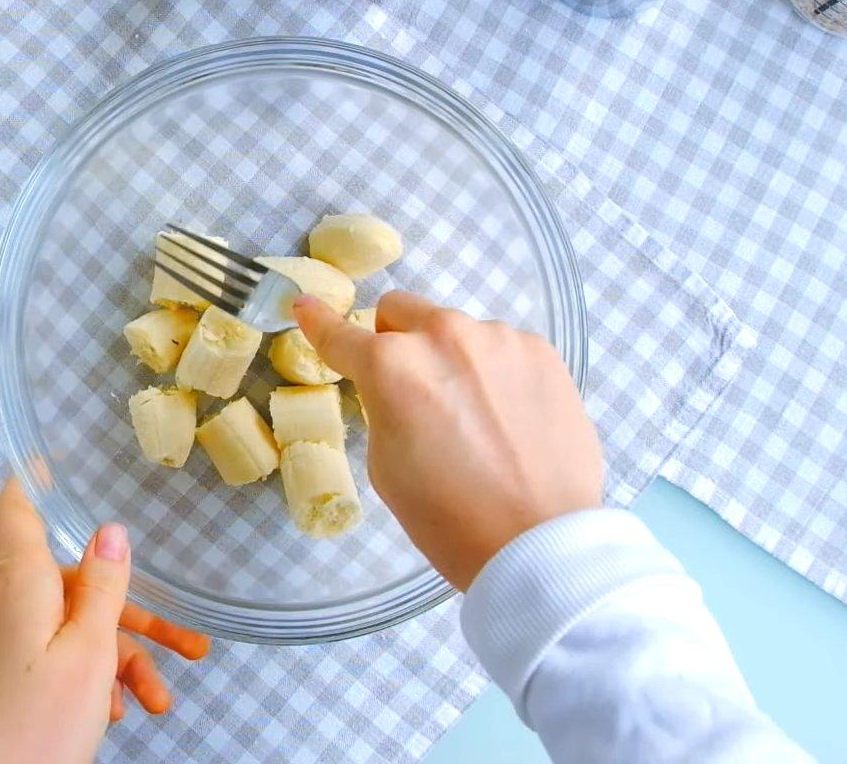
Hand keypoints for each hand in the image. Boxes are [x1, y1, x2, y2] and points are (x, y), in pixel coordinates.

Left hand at [0, 478, 209, 761]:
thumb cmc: (33, 727)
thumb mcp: (90, 653)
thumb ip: (104, 587)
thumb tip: (110, 532)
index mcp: (15, 578)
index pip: (18, 506)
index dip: (35, 477)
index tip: (50, 457)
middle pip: (70, 581)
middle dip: (130, 616)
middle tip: (186, 646)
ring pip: (64, 623)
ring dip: (114, 658)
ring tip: (155, 701)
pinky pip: (42, 651)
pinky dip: (80, 673)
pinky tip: (113, 710)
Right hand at [296, 292, 603, 589]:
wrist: (537, 541)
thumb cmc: (449, 517)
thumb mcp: (386, 466)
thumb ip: (382, 407)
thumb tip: (397, 387)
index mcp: (391, 366)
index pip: (339, 334)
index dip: (317, 322)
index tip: (304, 305)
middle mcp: (444, 336)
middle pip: (401, 311)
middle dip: (396, 341)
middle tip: (413, 391)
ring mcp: (498, 339)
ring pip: (457, 332)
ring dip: (453, 359)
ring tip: (476, 419)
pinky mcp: (541, 352)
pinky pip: (503, 348)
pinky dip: (496, 373)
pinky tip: (510, 419)